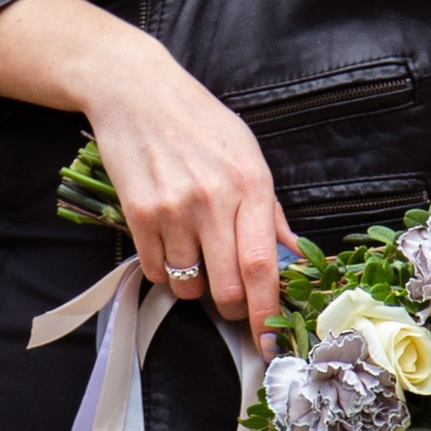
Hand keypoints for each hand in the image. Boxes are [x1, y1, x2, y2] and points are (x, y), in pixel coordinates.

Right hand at [0, 0, 292, 337]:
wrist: (136, 90)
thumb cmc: (199, 121)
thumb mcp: (248, 155)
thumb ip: (270, 211)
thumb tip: (294, 258)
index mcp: (250, 185)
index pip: (263, 267)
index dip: (267, 312)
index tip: (271, 340)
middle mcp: (213, 199)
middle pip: (227, 288)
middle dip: (233, 310)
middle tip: (233, 303)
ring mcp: (173, 208)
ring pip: (188, 285)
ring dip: (195, 285)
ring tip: (196, 254)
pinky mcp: (138, 212)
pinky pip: (155, 270)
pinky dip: (164, 270)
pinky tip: (169, 242)